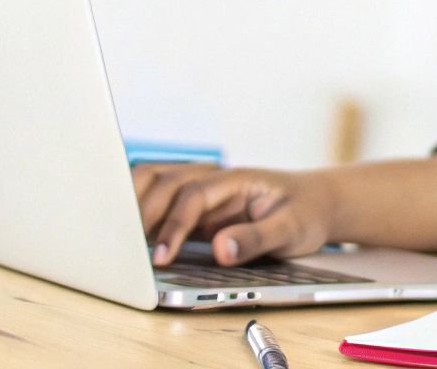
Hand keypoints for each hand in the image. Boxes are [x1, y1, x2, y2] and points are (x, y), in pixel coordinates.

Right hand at [133, 163, 336, 267]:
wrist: (315, 202)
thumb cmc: (305, 212)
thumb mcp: (292, 229)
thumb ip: (257, 238)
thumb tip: (221, 249)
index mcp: (235, 179)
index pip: (193, 195)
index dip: (174, 226)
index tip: (162, 257)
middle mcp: (213, 179)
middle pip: (163, 182)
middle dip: (142, 214)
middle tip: (128, 251)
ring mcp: (202, 191)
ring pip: (154, 182)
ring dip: (133, 204)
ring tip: (120, 239)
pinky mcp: (196, 208)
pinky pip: (159, 202)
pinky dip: (139, 212)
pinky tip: (129, 236)